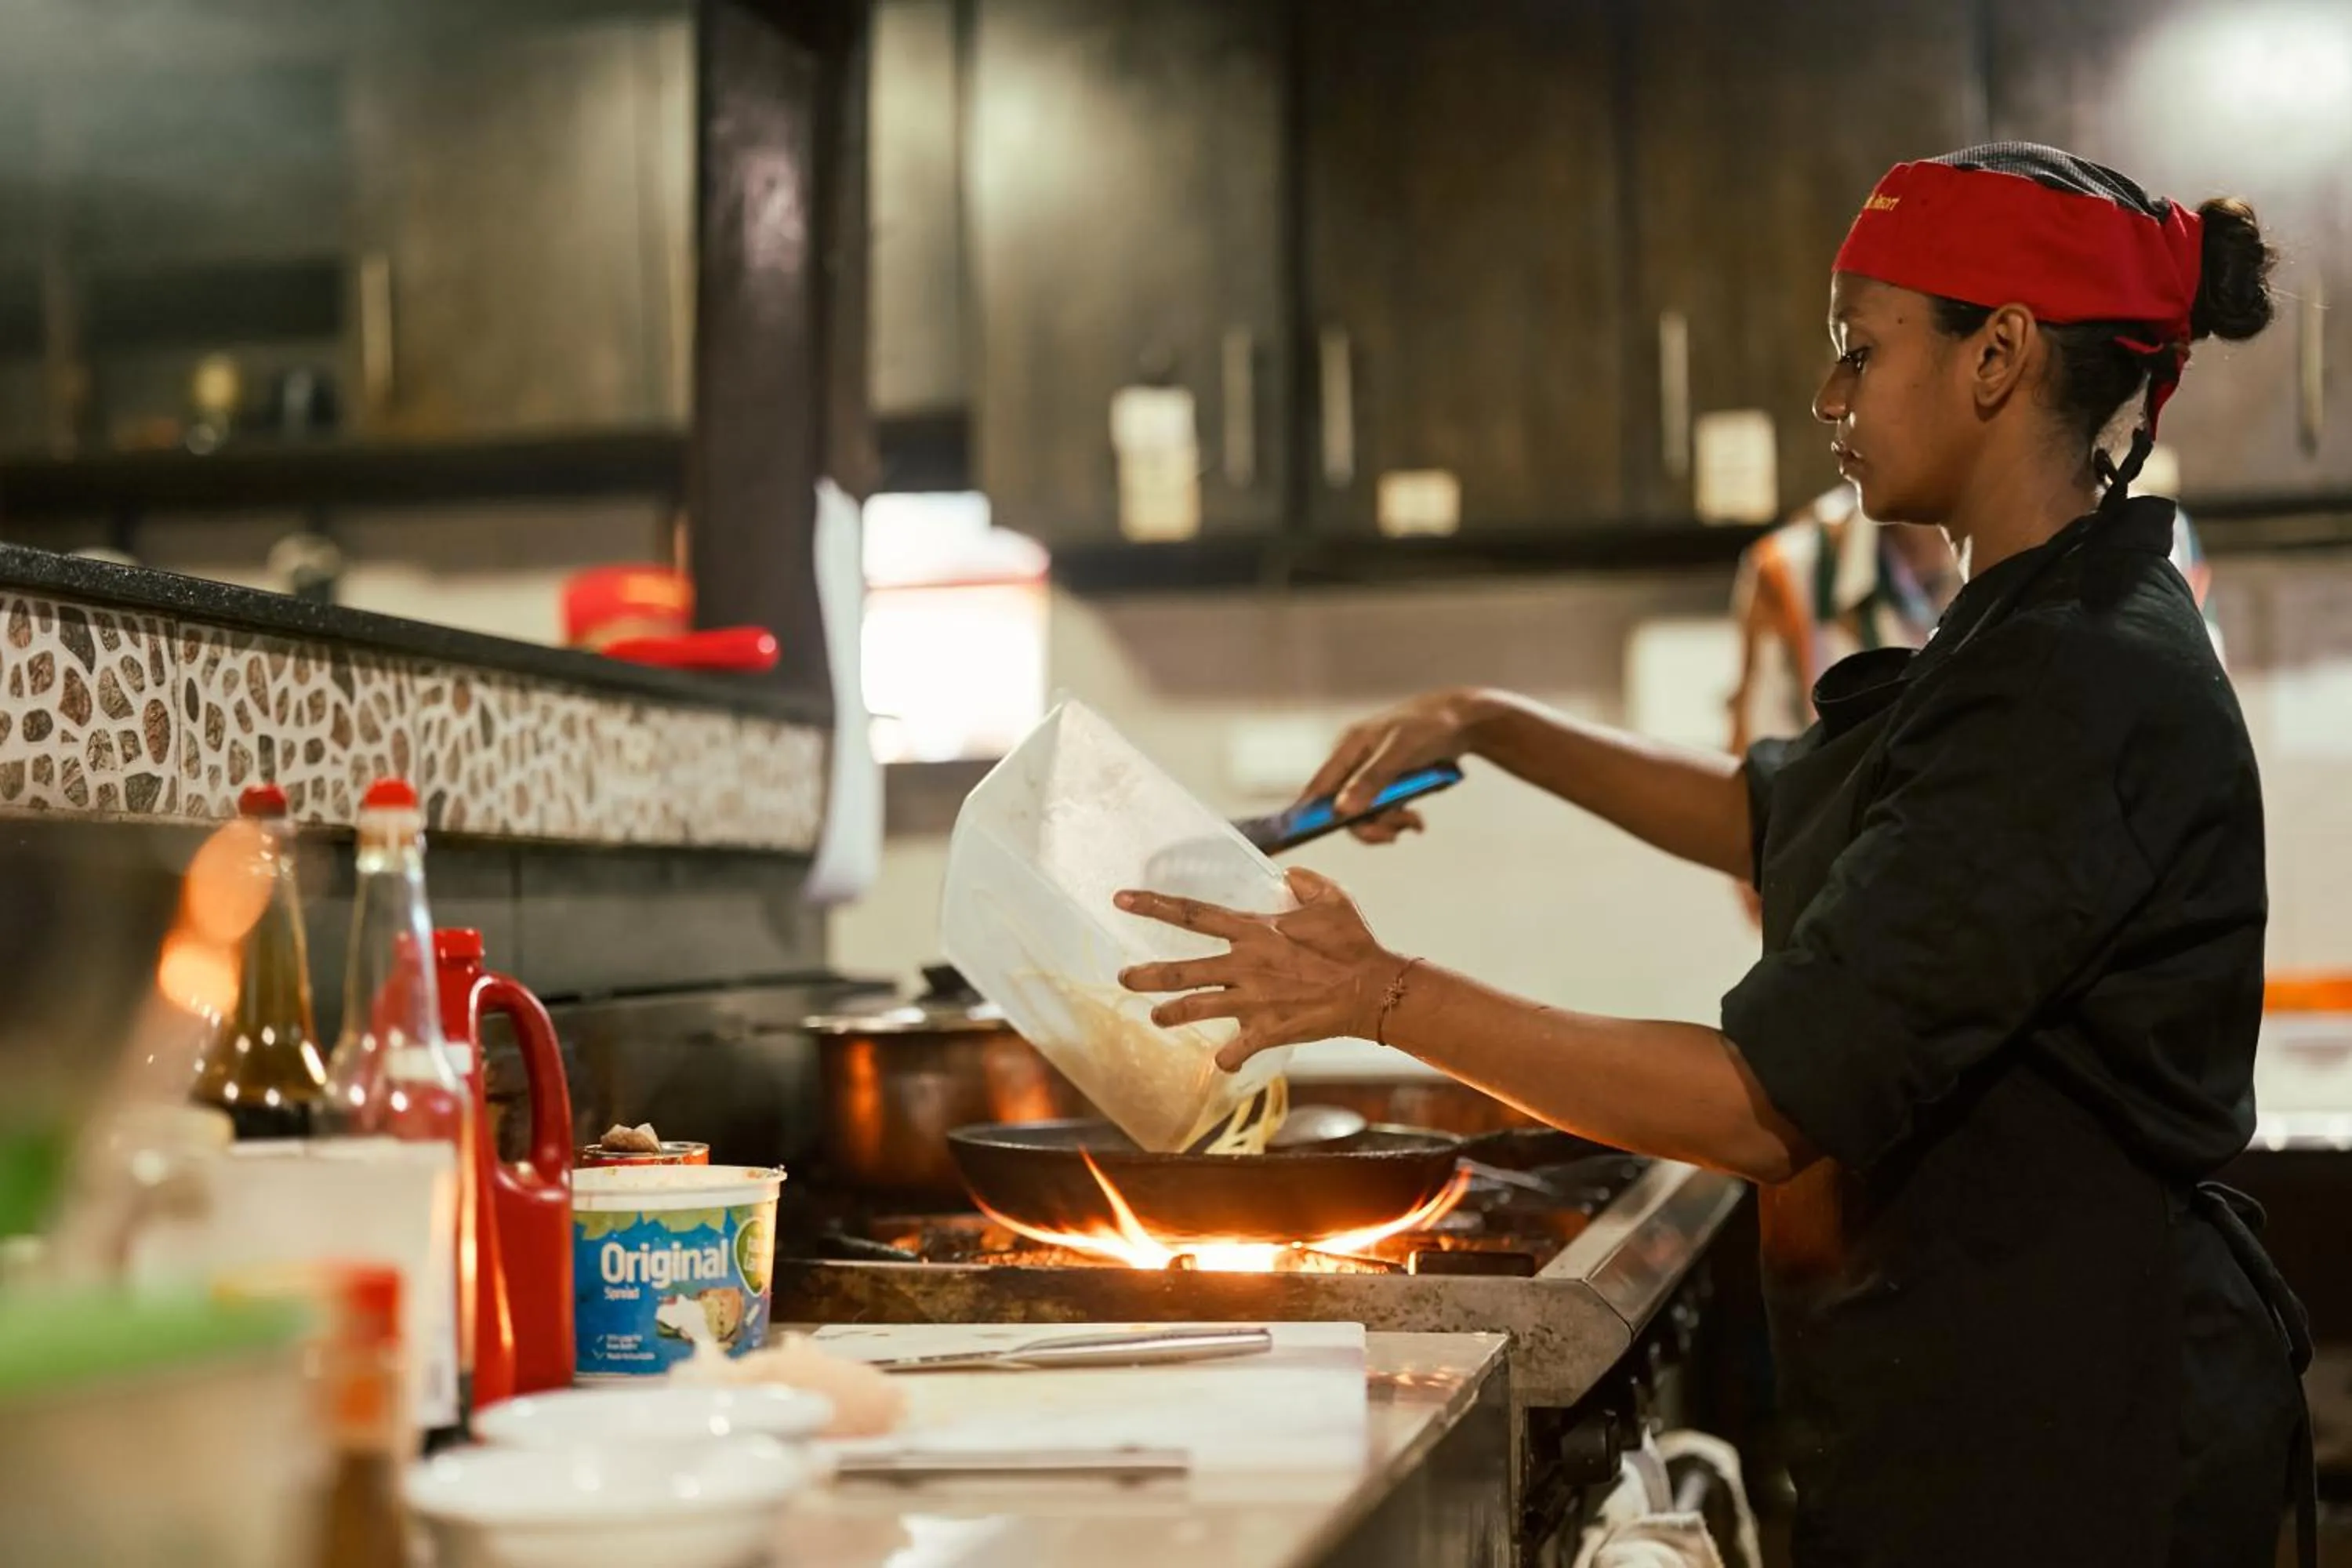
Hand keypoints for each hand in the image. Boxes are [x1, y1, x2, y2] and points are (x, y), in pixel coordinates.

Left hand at [1116, 867, 1407, 1069]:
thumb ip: (1305, 882)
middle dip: (1146, 975)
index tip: (1120, 899)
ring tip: (1156, 1017)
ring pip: (1196, 1008)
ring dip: (1171, 1014)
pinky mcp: (1266, 1031)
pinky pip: (1234, 1051)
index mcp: (1255, 930)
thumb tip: (1288, 874)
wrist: (1373, 990)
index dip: (1153, 905)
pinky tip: (1223, 1061)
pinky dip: (1227, 1058)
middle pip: (1181, 970)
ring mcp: (1252, 1001)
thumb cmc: (1354, 943)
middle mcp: (1245, 965)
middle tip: (1122, 977)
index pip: (1192, 913)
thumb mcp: (1331, 899)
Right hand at [1299, 689, 1488, 843]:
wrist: (1462, 721)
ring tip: (1416, 822)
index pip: (1319, 787)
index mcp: (1348, 747)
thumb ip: (1372, 779)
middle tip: (1395, 833)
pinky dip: (1400, 819)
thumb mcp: (1401, 752)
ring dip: (1390, 824)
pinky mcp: (1387, 784)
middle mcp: (1354, 763)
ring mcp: (1370, 775)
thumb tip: (1342, 810)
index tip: (1314, 835)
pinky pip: (1383, 812)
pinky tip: (1417, 821)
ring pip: (1365, 814)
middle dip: (1369, 825)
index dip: (1312, 814)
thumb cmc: (1429, 726)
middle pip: (1343, 808)